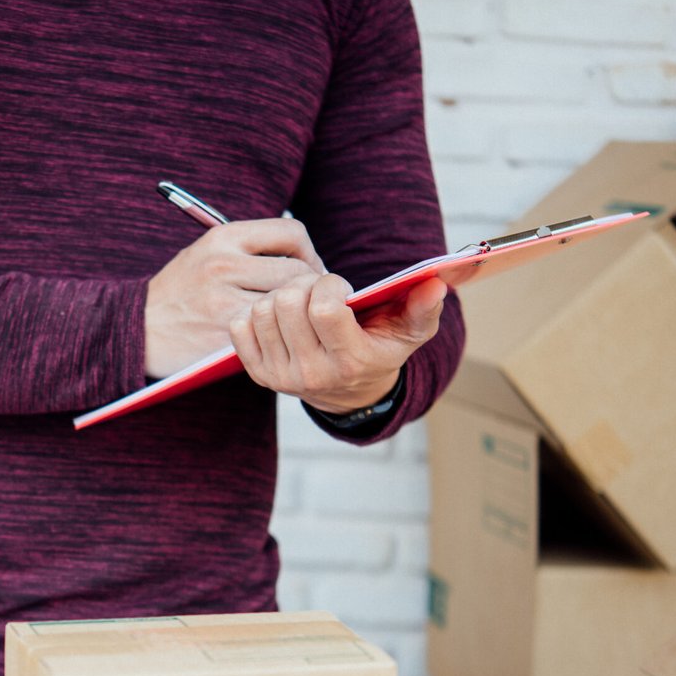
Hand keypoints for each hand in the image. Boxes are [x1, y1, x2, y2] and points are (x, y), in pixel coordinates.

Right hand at [144, 218, 324, 378]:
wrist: (138, 329)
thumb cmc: (180, 293)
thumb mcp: (206, 254)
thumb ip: (249, 250)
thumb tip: (305, 258)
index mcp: (223, 238)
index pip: (291, 232)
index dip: (310, 253)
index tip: (309, 271)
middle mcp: (224, 264)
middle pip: (297, 272)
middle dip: (310, 289)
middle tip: (310, 304)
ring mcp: (223, 301)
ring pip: (288, 304)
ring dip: (297, 316)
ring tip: (293, 321)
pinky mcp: (223, 334)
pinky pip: (269, 332)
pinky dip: (277, 336)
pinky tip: (272, 339)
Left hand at [229, 273, 445, 414]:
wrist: (349, 392)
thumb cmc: (379, 350)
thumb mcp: (408, 333)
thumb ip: (423, 308)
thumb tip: (435, 283)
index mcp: (349, 361)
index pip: (323, 308)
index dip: (330, 284)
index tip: (339, 288)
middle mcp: (312, 374)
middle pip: (287, 303)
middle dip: (304, 284)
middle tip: (317, 291)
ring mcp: (280, 376)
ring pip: (262, 310)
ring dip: (280, 296)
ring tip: (301, 304)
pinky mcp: (258, 373)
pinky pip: (239, 326)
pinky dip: (255, 312)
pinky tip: (279, 317)